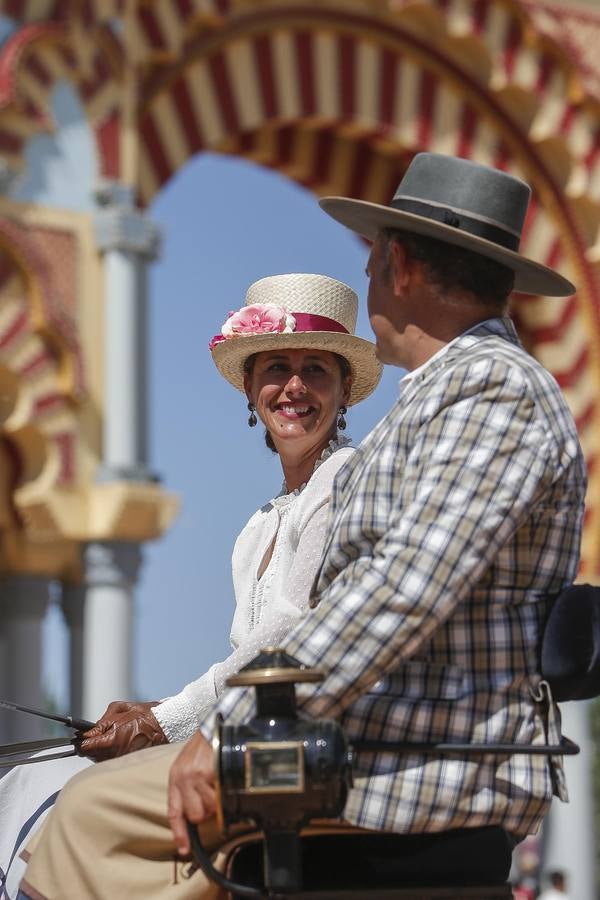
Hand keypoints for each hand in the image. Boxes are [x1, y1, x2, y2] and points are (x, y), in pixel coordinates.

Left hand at [78, 700, 166, 760]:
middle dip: (91, 745)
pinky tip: (120, 743)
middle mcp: (114, 753)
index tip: (80, 738)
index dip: (80, 742)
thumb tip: (88, 731)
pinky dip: (111, 753)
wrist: (165, 724)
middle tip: (97, 735)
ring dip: (101, 750)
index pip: (84, 748)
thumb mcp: (119, 710)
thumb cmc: (144, 715)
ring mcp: (121, 760)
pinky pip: (112, 760)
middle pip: (91, 755)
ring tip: (113, 737)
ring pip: (101, 758)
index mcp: (111, 739)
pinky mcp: (128, 763)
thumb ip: (101, 721)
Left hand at [168, 731, 215, 855]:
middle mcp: (183, 779)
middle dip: (205, 812)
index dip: (179, 833)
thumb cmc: (201, 748)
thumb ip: (186, 788)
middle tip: (210, 799)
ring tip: (217, 785)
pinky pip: (219, 796)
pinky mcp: (209, 774)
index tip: (184, 848)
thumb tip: (193, 815)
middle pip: (195, 815)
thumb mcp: (186, 766)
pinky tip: (222, 780)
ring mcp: (196, 777)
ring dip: (216, 802)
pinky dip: (224, 792)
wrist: (213, 727)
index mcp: (175, 778)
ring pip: (209, 808)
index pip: (174, 812)